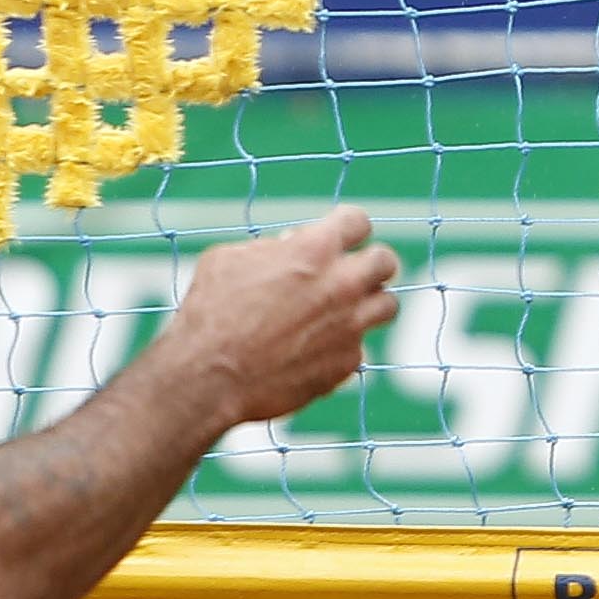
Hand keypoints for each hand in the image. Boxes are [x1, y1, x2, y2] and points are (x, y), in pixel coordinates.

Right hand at [161, 206, 397, 422]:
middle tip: (350, 272)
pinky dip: (341, 345)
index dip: (347, 227)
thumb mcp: (230, 259)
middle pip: (385, 260)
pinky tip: (313, 349)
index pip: (358, 221)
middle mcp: (342, 285)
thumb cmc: (211, 313)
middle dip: (370, 262)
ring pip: (387, 305)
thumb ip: (271, 248)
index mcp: (315, 249)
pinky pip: (358, 347)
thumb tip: (290, 248)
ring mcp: (350, 326)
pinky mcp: (346, 363)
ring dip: (369, 303)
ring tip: (342, 309)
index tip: (338, 237)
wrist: (211, 377)